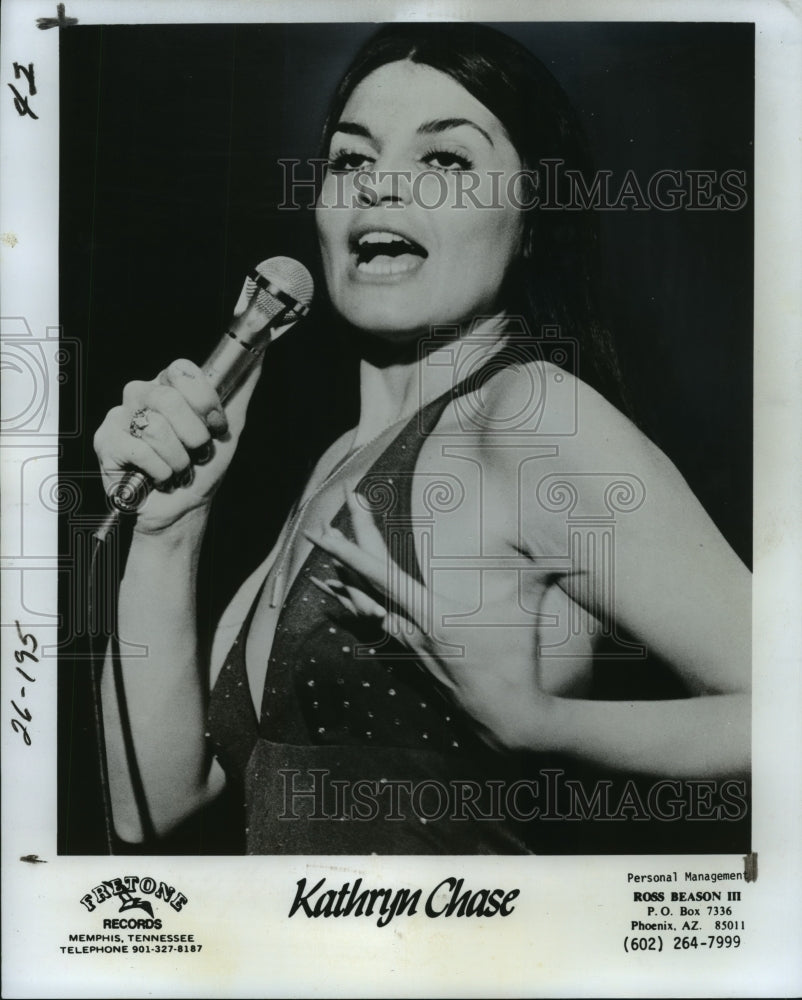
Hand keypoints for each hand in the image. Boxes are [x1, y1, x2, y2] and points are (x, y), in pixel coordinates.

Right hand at [93, 357, 262, 533]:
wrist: (186, 507)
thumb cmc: (204, 467)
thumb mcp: (230, 427)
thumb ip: (241, 388)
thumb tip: (259, 355)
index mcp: (168, 384)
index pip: (181, 370)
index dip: (204, 401)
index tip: (215, 426)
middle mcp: (141, 394)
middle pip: (168, 399)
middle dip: (194, 436)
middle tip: (196, 452)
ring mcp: (120, 416)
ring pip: (155, 428)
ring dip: (178, 459)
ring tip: (178, 467)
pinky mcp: (106, 441)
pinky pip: (139, 450)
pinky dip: (159, 471)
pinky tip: (159, 477)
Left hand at [306, 493, 556, 751]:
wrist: (506, 716)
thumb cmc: (515, 660)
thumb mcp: (525, 610)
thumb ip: (543, 572)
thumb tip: (572, 553)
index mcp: (431, 611)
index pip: (379, 572)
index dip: (350, 548)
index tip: (324, 530)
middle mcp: (410, 627)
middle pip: (364, 583)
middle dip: (341, 551)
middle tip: (316, 528)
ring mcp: (409, 645)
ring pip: (365, 607)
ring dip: (346, 582)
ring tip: (326, 563)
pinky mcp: (413, 658)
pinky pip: (378, 627)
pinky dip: (361, 609)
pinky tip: (353, 603)